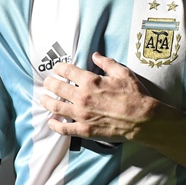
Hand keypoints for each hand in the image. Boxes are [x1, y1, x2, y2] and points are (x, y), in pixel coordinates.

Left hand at [40, 52, 156, 141]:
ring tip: (43, 99)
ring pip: (56, 107)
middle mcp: (82, 97)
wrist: (142, 119)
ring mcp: (81, 114)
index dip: (59, 68)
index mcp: (90, 81)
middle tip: (47, 83)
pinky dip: (55, 125)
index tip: (56, 68)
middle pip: (57, 87)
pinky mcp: (84, 129)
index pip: (67, 71)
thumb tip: (95, 55)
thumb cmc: (134, 95)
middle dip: (49, 83)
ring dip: (47, 102)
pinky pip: (64, 128)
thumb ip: (106, 63)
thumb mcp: (122, 73)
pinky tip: (51, 122)